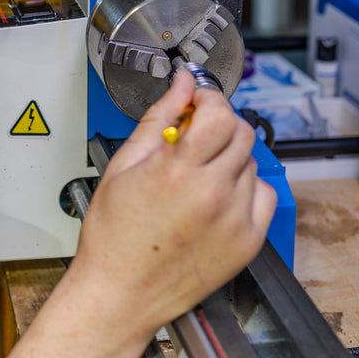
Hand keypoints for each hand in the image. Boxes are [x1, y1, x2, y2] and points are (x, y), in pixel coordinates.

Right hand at [14, 71, 275, 356]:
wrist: (120, 291)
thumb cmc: (114, 234)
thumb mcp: (124, 164)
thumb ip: (158, 119)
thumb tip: (179, 87)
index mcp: (178, 171)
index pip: (218, 113)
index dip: (207, 98)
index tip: (195, 99)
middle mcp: (213, 194)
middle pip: (241, 132)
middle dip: (218, 122)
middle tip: (194, 131)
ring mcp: (235, 220)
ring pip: (251, 161)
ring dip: (228, 154)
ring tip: (198, 169)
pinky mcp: (248, 242)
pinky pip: (263, 195)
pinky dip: (245, 185)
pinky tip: (218, 192)